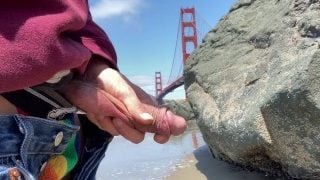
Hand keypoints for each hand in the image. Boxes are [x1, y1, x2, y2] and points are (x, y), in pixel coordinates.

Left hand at [63, 60, 186, 142]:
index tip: (158, 137)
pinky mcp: (108, 122)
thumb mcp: (125, 92)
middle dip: (129, 131)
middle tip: (118, 119)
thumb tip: (148, 121)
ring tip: (106, 110)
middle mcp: (136, 117)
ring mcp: (122, 121)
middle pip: (139, 136)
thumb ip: (136, 107)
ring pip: (122, 134)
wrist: (89, 76)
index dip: (164, 132)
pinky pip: (109, 130)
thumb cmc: (112, 81)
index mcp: (145, 107)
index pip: (162, 124)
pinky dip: (103, 121)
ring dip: (113, 124)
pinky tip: (99, 111)